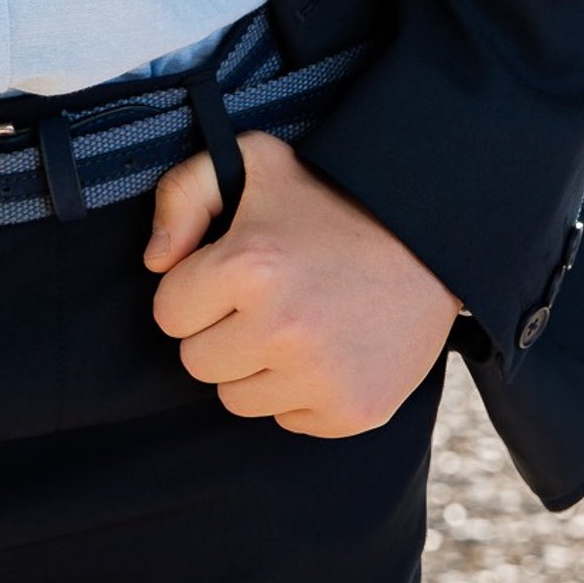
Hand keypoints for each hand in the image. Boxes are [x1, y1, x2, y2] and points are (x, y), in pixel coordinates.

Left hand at [145, 132, 459, 436]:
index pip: (168, 312)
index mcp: (248, 265)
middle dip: (218, 330)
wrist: (428, 240)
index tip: (225, 275)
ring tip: (294, 322)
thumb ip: (182, 193)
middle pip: (197, 362)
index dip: (192, 290)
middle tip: (261, 299)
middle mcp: (282, 328)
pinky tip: (325, 348)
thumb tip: (155, 261)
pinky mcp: (351, 411)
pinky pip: (287, 420)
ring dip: (253, 366)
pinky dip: (298, 392)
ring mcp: (319, 376)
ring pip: (236, 399)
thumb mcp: (253, 161)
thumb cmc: (330, 199)